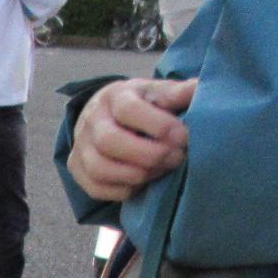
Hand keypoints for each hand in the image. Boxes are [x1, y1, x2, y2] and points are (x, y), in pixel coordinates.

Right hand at [69, 78, 197, 202]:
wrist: (106, 115)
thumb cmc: (141, 105)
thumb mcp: (158, 93)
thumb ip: (178, 93)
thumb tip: (201, 87)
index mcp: (114, 96)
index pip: (128, 110)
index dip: (157, 125)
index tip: (183, 137)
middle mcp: (91, 120)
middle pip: (109, 141)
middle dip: (147, 154)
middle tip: (176, 158)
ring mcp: (80, 146)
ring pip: (100, 168)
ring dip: (136, 175)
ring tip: (161, 170)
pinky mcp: (76, 169)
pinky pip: (96, 188)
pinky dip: (123, 190)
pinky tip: (143, 182)